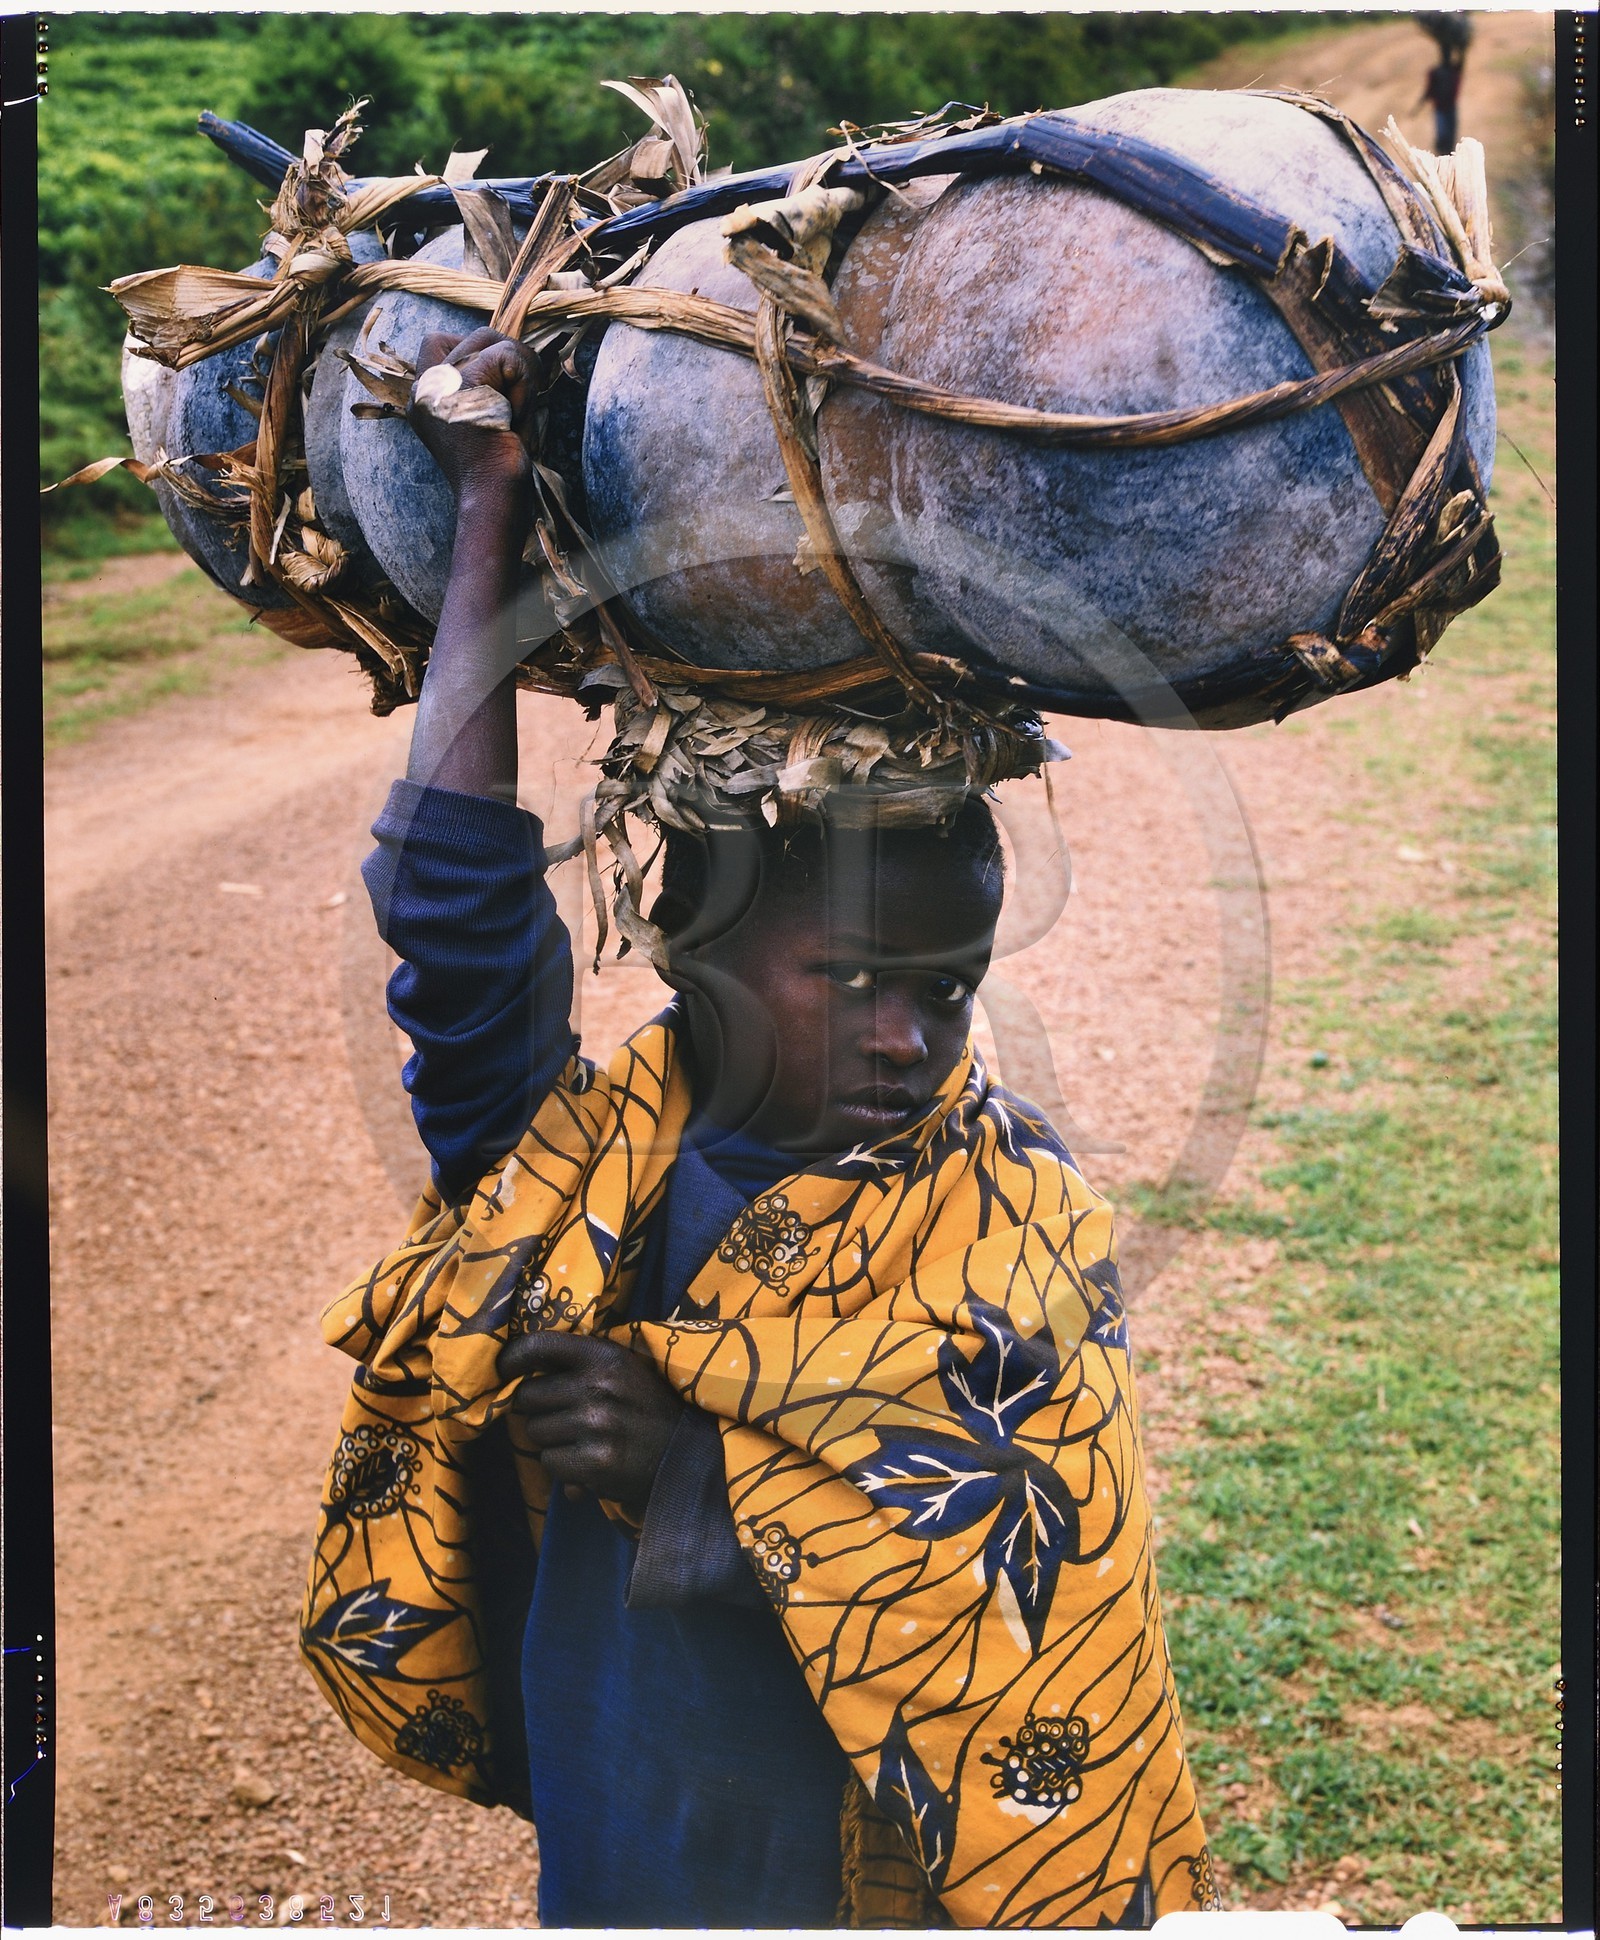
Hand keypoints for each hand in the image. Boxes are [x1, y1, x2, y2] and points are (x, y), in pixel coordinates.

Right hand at [408, 326, 537, 504]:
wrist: (494, 502)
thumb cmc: (497, 472)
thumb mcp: (480, 422)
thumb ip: (479, 387)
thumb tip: (509, 353)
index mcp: (422, 399)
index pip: (437, 342)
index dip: (478, 352)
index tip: (497, 391)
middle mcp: (423, 390)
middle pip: (474, 336)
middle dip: (510, 360)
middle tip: (518, 404)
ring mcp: (440, 386)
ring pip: (491, 339)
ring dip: (521, 372)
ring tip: (519, 413)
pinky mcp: (463, 386)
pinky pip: (508, 357)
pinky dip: (526, 383)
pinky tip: (519, 418)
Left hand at [498, 1331, 684, 1512]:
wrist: (683, 1458)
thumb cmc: (644, 1410)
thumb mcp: (622, 1371)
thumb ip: (579, 1363)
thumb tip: (516, 1366)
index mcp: (605, 1357)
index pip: (540, 1345)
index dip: (513, 1357)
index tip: (503, 1368)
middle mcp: (598, 1386)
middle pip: (528, 1396)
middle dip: (538, 1409)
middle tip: (563, 1417)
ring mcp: (595, 1425)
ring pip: (535, 1432)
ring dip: (550, 1440)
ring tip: (581, 1441)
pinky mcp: (594, 1462)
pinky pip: (549, 1462)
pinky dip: (562, 1467)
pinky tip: (586, 1463)